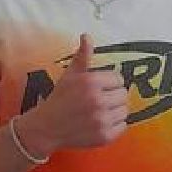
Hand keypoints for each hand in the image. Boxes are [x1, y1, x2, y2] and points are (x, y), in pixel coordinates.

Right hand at [21, 34, 129, 157]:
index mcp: (90, 82)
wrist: (47, 127)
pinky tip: (101, 122)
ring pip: (125, 111)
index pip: (118, 79)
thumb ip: (83, 56)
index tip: (100, 87)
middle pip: (124, 95)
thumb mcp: (70, 74)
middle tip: (100, 100)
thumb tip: (87, 35)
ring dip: (115, 110)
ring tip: (100, 111)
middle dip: (114, 96)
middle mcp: (97, 101)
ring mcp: (101, 120)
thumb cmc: (60, 98)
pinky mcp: (104, 136)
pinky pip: (123, 126)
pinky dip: (115, 125)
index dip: (110, 83)